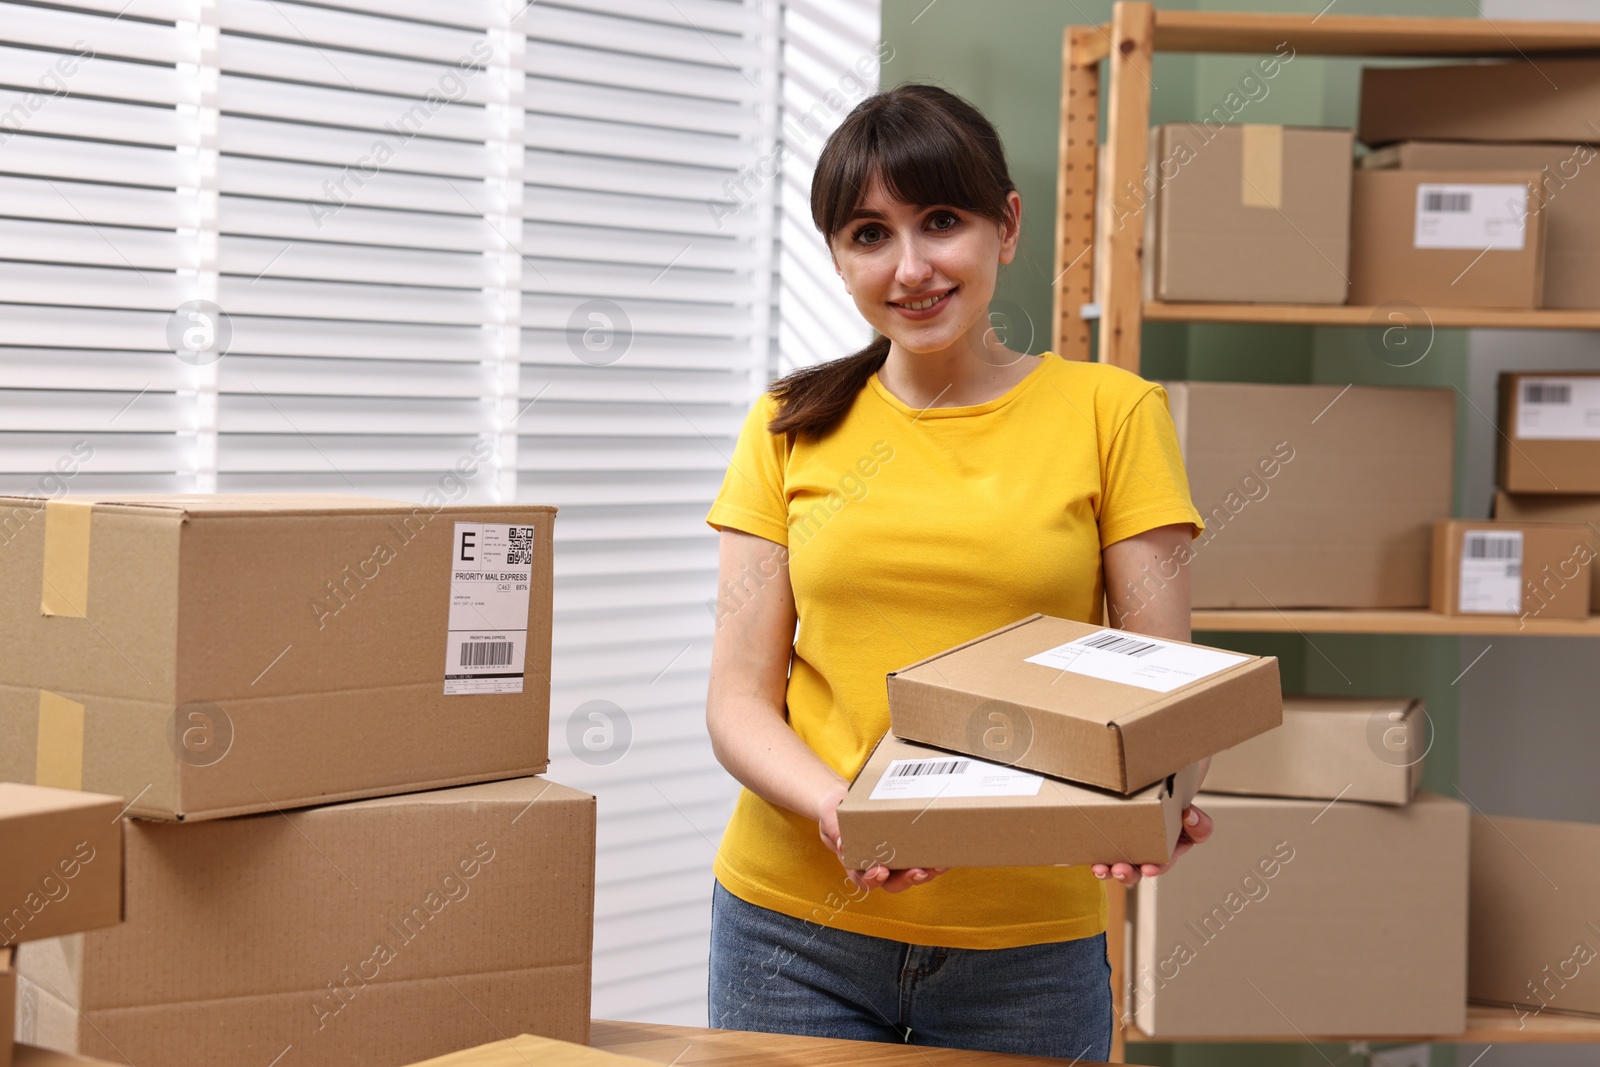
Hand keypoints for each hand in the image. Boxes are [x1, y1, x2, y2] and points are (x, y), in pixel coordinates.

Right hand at [815, 784, 949, 893]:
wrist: (843, 801)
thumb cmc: (836, 813)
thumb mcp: (831, 819)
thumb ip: (836, 830)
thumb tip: (844, 845)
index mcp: (855, 864)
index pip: (863, 880)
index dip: (872, 879)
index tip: (880, 871)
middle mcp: (876, 866)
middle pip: (892, 882)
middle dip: (907, 879)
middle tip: (918, 871)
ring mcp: (893, 859)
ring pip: (910, 874)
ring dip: (926, 873)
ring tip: (938, 865)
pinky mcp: (907, 848)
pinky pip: (920, 859)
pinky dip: (933, 859)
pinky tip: (944, 854)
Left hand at [1091, 803, 1212, 885]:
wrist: (1157, 792)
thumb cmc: (1176, 809)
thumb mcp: (1194, 817)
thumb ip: (1200, 824)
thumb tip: (1189, 816)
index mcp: (1166, 852)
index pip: (1162, 863)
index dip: (1156, 867)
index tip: (1149, 868)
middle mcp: (1143, 855)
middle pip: (1135, 872)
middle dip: (1127, 874)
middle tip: (1121, 870)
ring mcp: (1123, 849)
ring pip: (1114, 866)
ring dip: (1107, 870)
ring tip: (1100, 869)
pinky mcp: (1106, 842)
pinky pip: (1097, 853)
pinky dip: (1091, 857)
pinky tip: (1084, 858)